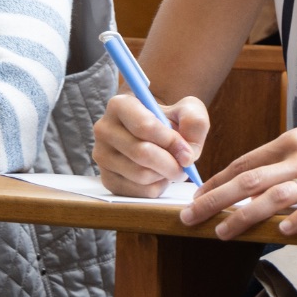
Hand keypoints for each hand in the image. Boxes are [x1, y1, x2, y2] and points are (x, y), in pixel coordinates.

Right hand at [93, 92, 208, 194]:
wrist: (155, 134)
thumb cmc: (170, 119)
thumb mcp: (188, 109)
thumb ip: (194, 122)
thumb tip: (187, 155)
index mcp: (120, 104)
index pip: (144, 126)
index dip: (171, 141)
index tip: (187, 150)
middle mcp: (104, 129)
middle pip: (142, 153)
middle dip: (171, 163)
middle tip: (185, 165)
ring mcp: (102, 156)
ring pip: (140, 174)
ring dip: (165, 175)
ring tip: (172, 167)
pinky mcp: (107, 179)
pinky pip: (137, 192)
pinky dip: (156, 187)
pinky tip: (160, 175)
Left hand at [183, 108, 296, 239]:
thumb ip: (284, 160)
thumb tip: (251, 180)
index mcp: (291, 142)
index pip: (244, 163)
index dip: (216, 183)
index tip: (194, 199)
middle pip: (250, 180)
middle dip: (216, 201)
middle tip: (190, 217)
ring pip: (276, 197)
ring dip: (245, 215)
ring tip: (223, 232)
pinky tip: (282, 233)